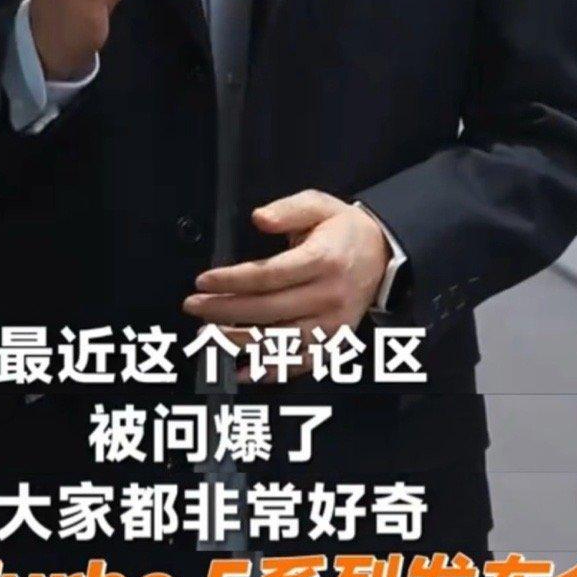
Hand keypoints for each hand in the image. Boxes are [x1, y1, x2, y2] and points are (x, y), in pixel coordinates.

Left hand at [182, 188, 389, 382]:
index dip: (232, 281)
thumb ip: (288, 209)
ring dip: (238, 342)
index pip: (268, 276)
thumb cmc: (343, 230)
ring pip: (279, 342)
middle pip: (267, 310)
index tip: (202, 281)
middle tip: (192, 306)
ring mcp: (332, 325)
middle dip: (224, 311)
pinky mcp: (334, 343)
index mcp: (322, 261)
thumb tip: (259, 218)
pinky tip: (239, 371)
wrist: (383, 255)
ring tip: (206, 337)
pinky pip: (299, 364)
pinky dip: (268, 371)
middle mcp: (328, 296)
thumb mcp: (318, 205)